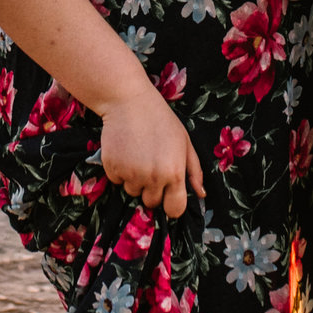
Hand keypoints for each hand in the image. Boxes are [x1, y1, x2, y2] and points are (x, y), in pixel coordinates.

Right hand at [97, 86, 206, 217]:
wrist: (129, 102)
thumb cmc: (161, 120)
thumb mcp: (185, 142)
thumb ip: (194, 171)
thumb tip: (200, 194)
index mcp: (174, 173)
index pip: (175, 210)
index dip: (172, 205)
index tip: (168, 197)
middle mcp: (153, 178)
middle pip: (151, 202)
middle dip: (152, 190)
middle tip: (151, 166)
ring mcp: (130, 174)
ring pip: (132, 191)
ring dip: (135, 180)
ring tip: (137, 156)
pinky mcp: (112, 169)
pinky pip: (117, 181)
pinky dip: (119, 172)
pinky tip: (125, 152)